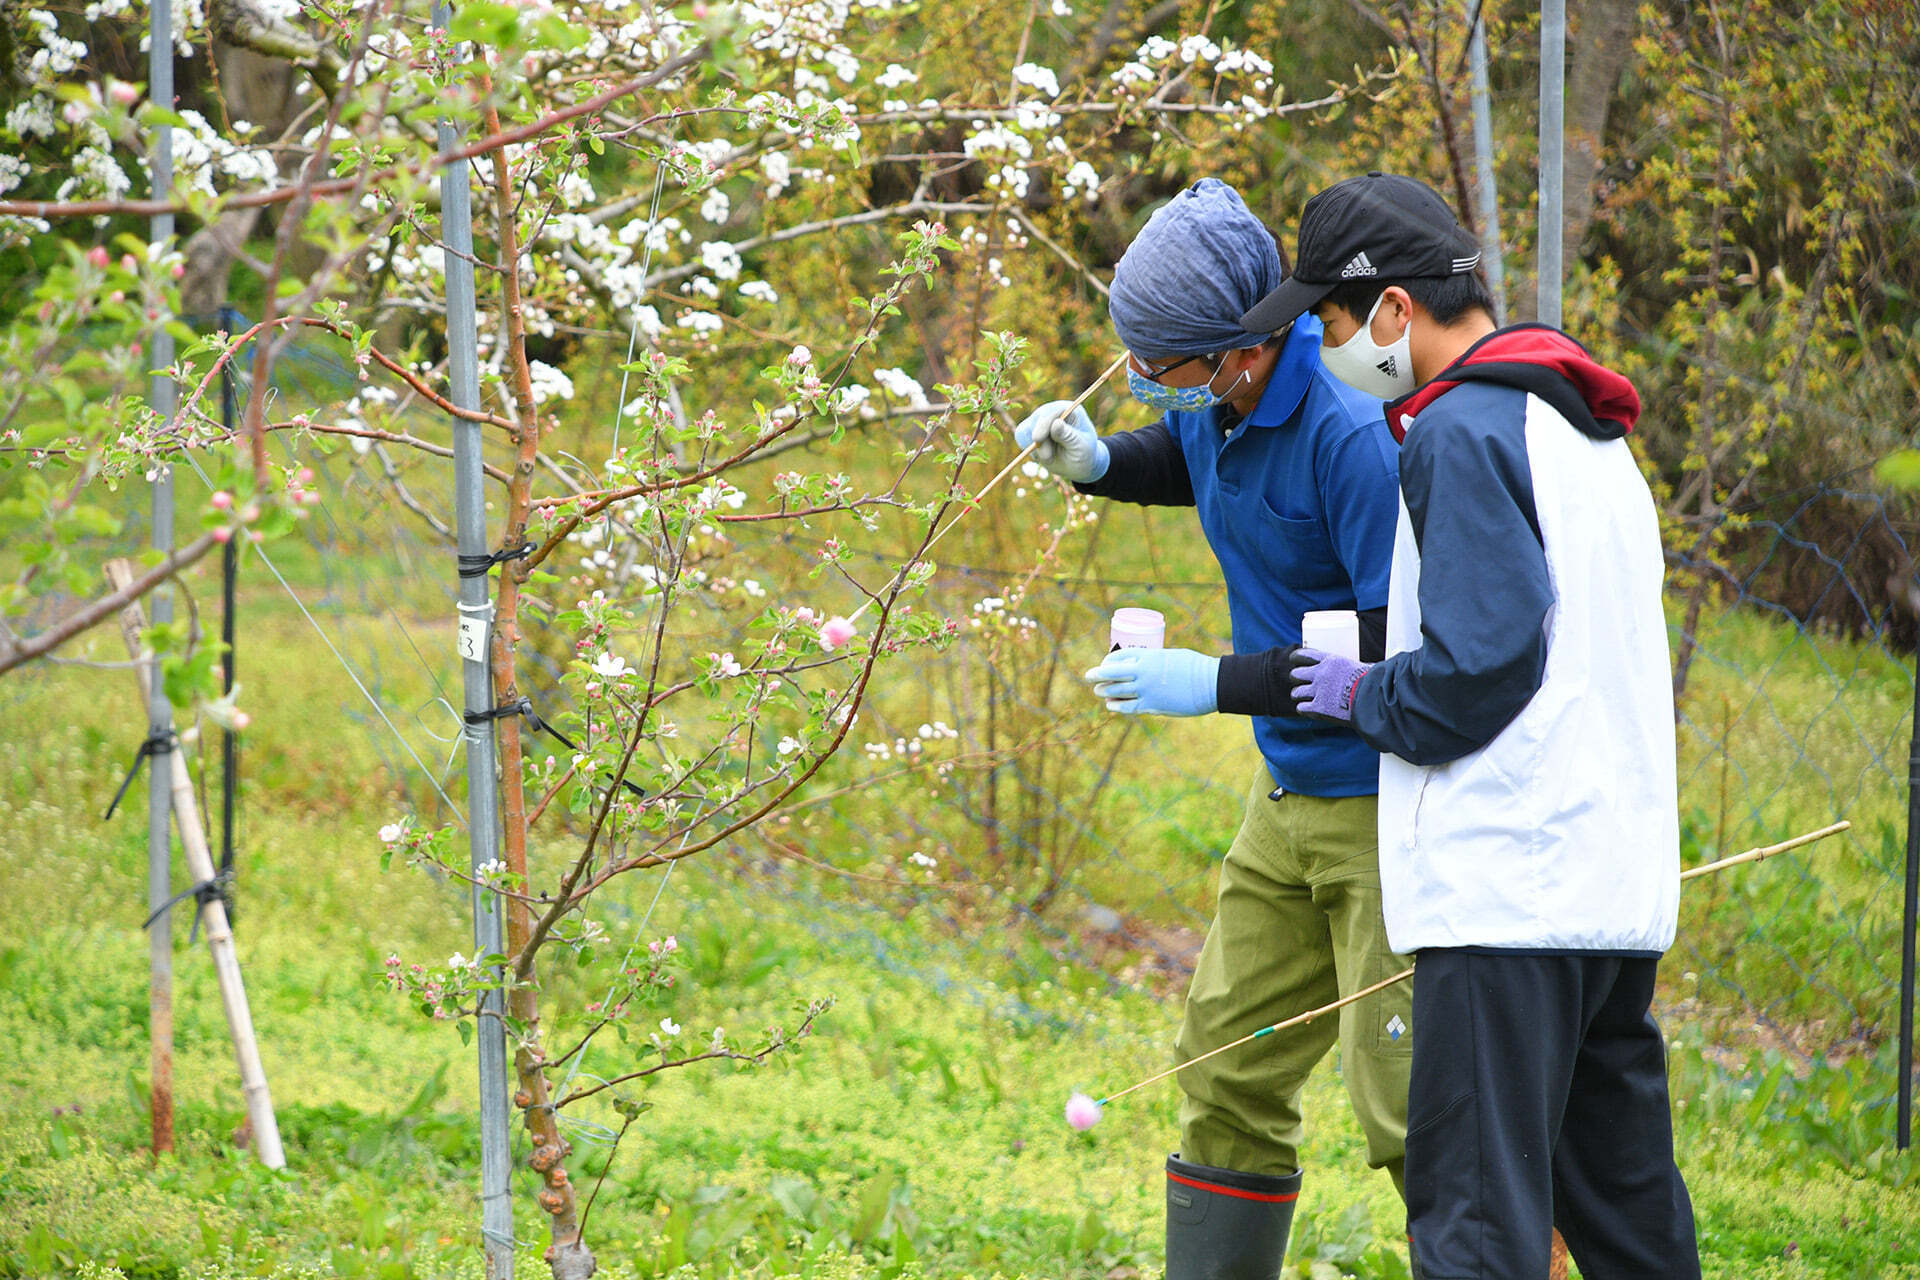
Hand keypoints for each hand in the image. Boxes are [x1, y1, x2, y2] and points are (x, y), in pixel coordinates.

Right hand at [1014, 400, 1108, 482]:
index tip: (1037, 440)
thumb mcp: (1081, 447)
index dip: (1043, 425)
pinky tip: (1041, 455)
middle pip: (1035, 421)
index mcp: (1069, 410)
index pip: (1051, 412)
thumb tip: (1056, 423)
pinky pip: (1020, 435)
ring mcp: (1040, 419)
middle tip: (1049, 460)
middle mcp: (1052, 411)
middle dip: (1039, 443)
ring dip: (1034, 448)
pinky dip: (1028, 449)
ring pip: (1025, 429)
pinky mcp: (1030, 428)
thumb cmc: (1083, 454)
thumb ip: (1068, 436)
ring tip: (1049, 458)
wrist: (1077, 464)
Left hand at [1083, 647, 1218, 716]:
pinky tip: (1110, 705)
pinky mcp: (1152, 705)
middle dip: (1097, 675)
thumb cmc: (1195, 667)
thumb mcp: (1172, 657)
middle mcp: (1144, 672)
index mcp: (1149, 656)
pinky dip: (1117, 706)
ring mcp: (1147, 689)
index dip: (1108, 661)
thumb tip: (1146, 668)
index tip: (1104, 664)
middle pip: (1112, 673)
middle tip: (1088, 676)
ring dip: (1104, 691)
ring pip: (1117, 691)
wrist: (1211, 684)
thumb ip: (1156, 663)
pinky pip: (1128, 707)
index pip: (1120, 656)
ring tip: (1098, 691)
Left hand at [1288, 647, 1370, 723]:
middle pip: (1295, 674)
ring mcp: (1318, 691)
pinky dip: (1304, 709)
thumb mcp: (1362, 666)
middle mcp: (1321, 674)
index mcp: (1331, 661)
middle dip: (1297, 679)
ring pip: (1296, 692)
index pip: (1304, 654)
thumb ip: (1354, 667)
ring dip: (1300, 696)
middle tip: (1303, 684)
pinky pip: (1301, 708)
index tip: (1294, 660)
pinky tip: (1311, 710)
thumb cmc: (1374, 683)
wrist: (1374, 699)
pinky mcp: (1318, 707)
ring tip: (1306, 699)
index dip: (1296, 657)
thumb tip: (1369, 666)